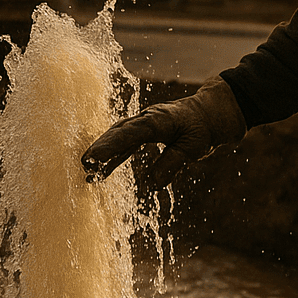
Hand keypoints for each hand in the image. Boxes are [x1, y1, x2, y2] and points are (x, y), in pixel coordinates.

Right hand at [81, 77, 246, 186]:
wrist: (212, 113)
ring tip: (88, 172)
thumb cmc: (204, 128)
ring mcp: (144, 124)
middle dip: (100, 148)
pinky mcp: (145, 132)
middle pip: (118, 133)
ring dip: (103, 153)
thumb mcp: (193, 148)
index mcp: (157, 120)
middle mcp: (147, 119)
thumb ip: (172, 163)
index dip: (110, 146)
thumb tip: (152, 185)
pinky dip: (114, 156)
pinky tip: (102, 171)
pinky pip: (125, 144)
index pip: (130, 134)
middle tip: (84, 165)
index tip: (93, 158)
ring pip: (118, 137)